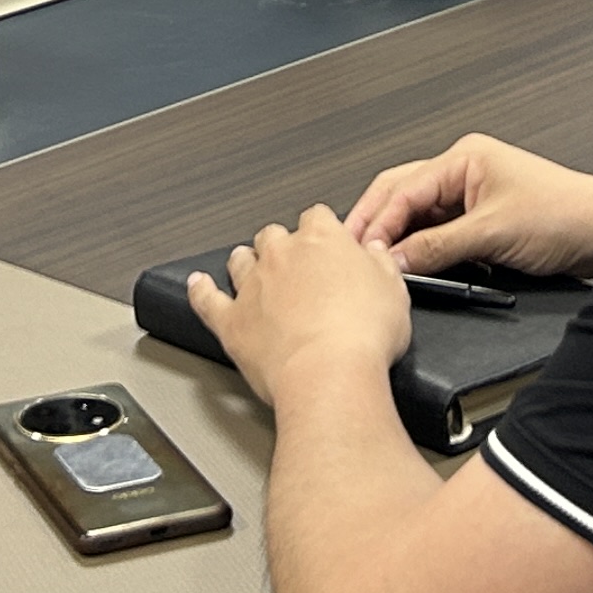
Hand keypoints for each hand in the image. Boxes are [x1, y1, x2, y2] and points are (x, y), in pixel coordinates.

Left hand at [183, 207, 411, 404]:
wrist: (328, 374)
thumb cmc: (362, 335)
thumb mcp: (394, 291)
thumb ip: (381, 265)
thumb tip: (375, 254)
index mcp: (323, 239)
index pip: (317, 218)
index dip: (322, 231)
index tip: (327, 244)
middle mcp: (282, 256)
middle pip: (274, 236)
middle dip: (282, 246)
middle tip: (294, 264)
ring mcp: (252, 287)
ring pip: (241, 262)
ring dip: (245, 263)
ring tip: (248, 267)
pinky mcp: (231, 322)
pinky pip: (206, 300)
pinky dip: (200, 291)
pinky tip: (198, 286)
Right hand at [342, 132, 592, 277]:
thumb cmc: (565, 215)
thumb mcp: (492, 233)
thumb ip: (438, 247)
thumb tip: (394, 261)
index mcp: (464, 157)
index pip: (402, 189)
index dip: (376, 223)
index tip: (357, 252)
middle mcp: (464, 171)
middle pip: (402, 197)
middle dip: (375, 226)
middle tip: (350, 256)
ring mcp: (471, 197)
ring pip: (418, 218)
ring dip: (397, 240)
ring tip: (375, 267)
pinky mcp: (481, 222)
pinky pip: (438, 235)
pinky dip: (420, 250)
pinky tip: (408, 268)